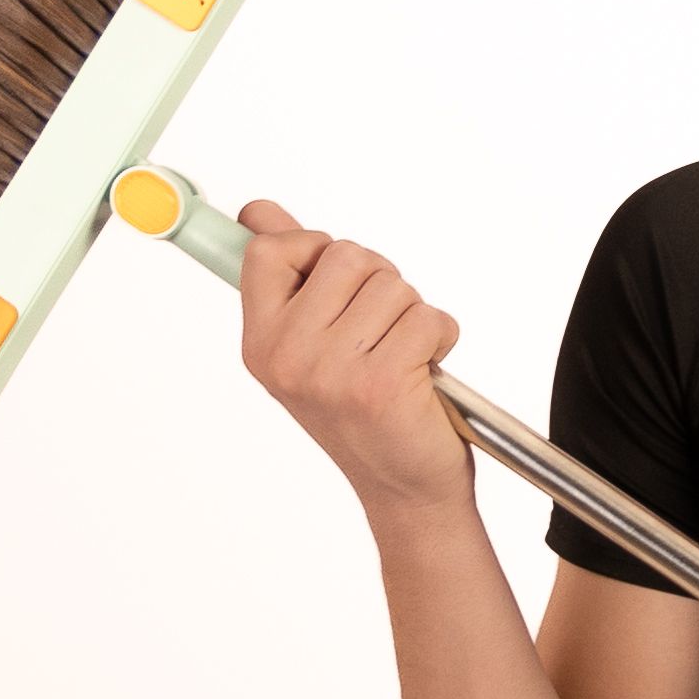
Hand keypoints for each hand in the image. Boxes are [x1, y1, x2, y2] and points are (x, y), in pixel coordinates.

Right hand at [234, 198, 474, 518]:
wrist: (403, 485)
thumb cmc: (362, 408)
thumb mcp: (312, 341)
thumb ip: (290, 273)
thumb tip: (258, 212)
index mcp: (260, 340)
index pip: (267, 250)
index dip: (313, 247)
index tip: (335, 279)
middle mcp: (285, 356)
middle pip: (347, 254)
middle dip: (381, 283)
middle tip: (379, 332)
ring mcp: (330, 372)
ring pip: (394, 284)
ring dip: (413, 314)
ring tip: (401, 356)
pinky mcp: (380, 384)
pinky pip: (428, 317)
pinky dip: (441, 336)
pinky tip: (423, 372)